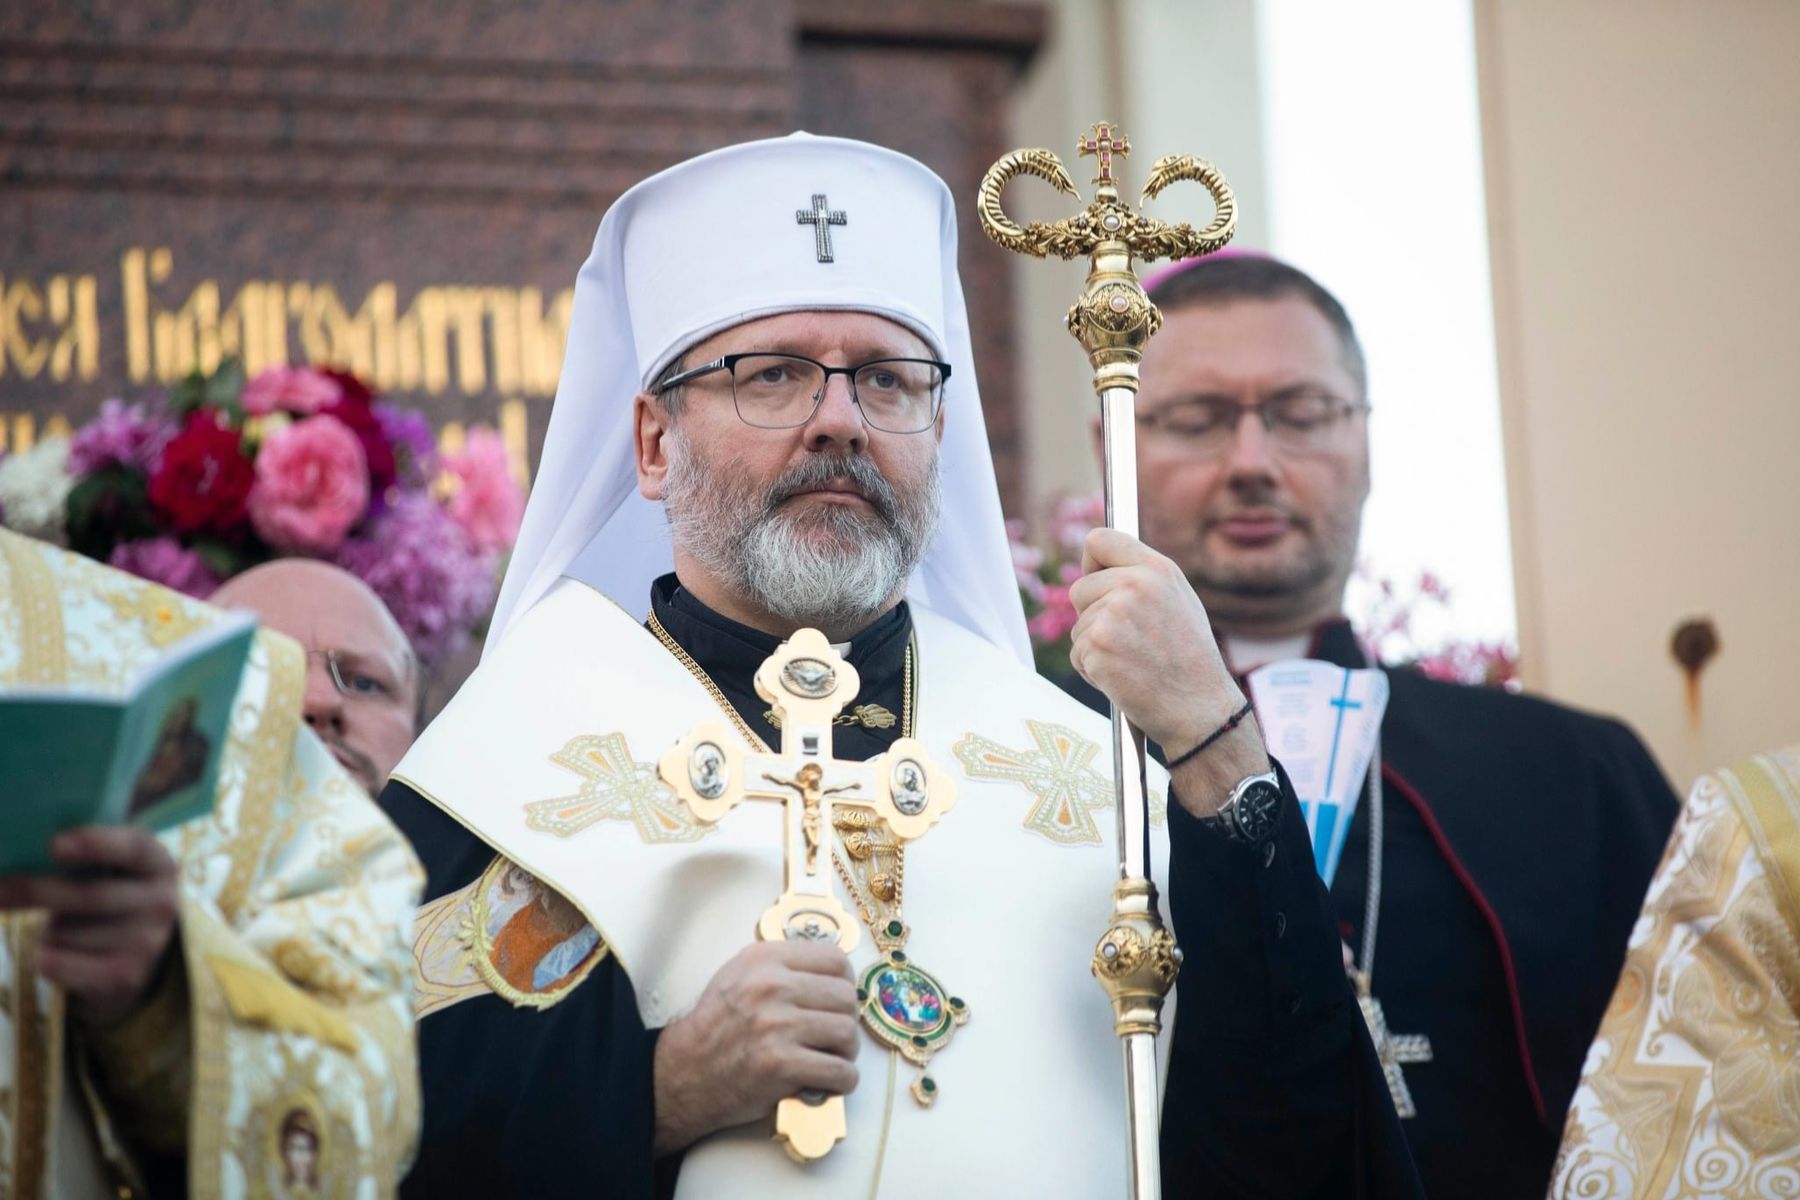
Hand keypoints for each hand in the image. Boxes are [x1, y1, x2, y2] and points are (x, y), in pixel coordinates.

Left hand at [0, 827, 180, 1025]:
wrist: (134, 957)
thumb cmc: (107, 898)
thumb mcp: (110, 871)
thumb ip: (83, 859)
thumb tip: (19, 851)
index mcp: (158, 864)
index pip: (131, 848)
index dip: (95, 844)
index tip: (55, 845)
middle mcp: (163, 902)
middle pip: (87, 895)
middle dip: (34, 890)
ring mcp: (148, 942)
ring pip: (67, 932)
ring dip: (49, 932)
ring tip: (65, 931)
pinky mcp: (126, 975)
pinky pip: (60, 963)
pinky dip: (45, 958)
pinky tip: (55, 955)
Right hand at [652, 940, 859, 1155]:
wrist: (685, 1073)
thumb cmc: (716, 1026)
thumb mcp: (739, 975)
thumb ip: (783, 966)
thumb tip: (835, 972)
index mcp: (764, 959)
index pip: (836, 958)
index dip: (845, 982)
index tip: (838, 999)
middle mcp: (771, 987)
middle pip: (846, 997)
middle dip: (847, 1019)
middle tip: (834, 1035)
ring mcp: (776, 1026)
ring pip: (847, 1033)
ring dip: (846, 1051)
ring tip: (830, 1057)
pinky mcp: (780, 1065)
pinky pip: (839, 1071)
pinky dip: (842, 1080)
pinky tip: (827, 1081)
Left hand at [1069, 528, 1270, 812]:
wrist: (1200, 709)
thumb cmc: (1190, 659)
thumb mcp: (1178, 602)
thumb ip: (1142, 579)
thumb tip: (1100, 566)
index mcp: (1156, 569)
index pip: (1099, 540)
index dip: (1092, 563)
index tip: (1096, 580)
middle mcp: (1134, 585)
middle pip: (1079, 588)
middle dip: (1092, 615)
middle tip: (1126, 640)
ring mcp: (1113, 615)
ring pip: (1078, 625)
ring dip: (1095, 647)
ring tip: (1133, 661)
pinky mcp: (1097, 646)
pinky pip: (1077, 653)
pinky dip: (1093, 670)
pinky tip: (1124, 677)